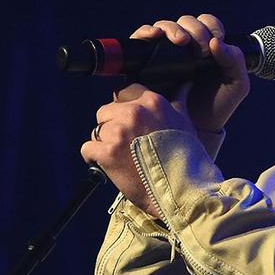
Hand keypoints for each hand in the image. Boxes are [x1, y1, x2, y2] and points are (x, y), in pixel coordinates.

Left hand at [81, 83, 195, 218]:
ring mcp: (118, 133)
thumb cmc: (187, 159)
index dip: (125, 109)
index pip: (126, 92)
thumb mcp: (186, 123)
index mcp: (151, 102)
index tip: (130, 123)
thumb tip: (185, 85)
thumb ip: (178, 102)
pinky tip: (107, 165)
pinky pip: (87, 148)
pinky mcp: (107, 153)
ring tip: (120, 157)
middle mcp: (133, 113)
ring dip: (104, 143)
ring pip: (97, 130)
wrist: (181, 189)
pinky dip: (94, 157)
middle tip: (126, 143)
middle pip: (106, 111)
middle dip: (112, 126)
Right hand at [130, 14, 249, 133]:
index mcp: (205, 45)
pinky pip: (140, 40)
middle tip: (201, 50)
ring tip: (181, 41)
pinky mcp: (144, 62)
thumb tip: (216, 42)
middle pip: (184, 22)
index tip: (217, 41)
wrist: (195, 129)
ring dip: (172, 29)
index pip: (206, 22)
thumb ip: (235, 61)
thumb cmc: (216, 107)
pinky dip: (145, 32)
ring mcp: (163, 52)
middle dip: (195, 30)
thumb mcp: (236, 84)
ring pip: (163, 27)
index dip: (211, 27)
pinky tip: (154, 36)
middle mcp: (183, 46)